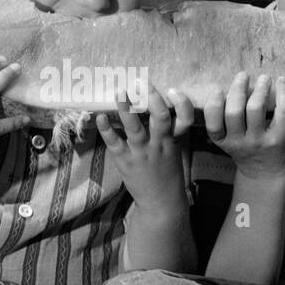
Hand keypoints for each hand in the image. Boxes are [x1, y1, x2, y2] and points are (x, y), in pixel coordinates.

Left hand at [95, 87, 193, 210]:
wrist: (162, 203)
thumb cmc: (167, 174)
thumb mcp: (173, 151)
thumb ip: (167, 132)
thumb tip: (154, 107)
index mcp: (173, 140)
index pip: (184, 118)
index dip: (181, 103)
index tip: (173, 89)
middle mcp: (159, 144)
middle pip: (160, 117)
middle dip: (151, 98)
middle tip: (141, 81)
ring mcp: (142, 153)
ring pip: (135, 128)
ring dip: (126, 109)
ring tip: (119, 91)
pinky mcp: (126, 162)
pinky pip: (115, 144)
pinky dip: (107, 130)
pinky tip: (100, 118)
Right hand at [204, 73, 284, 180]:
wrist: (265, 173)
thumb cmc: (246, 149)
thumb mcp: (229, 139)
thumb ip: (227, 120)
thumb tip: (233, 85)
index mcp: (223, 141)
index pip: (213, 124)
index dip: (214, 104)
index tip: (218, 89)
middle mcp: (239, 142)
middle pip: (234, 111)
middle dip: (238, 89)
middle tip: (243, 76)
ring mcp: (259, 141)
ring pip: (255, 109)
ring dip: (259, 88)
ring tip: (263, 78)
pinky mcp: (278, 139)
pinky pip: (282, 112)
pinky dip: (283, 94)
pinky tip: (282, 82)